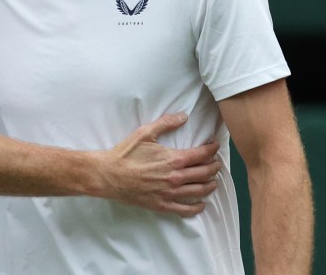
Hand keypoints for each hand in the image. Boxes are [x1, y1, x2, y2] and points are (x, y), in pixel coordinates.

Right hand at [105, 112, 220, 215]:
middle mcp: (176, 177)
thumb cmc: (126, 154)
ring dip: (210, 185)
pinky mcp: (163, 205)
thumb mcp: (145, 133)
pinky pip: (186, 209)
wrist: (109, 175)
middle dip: (214, 167)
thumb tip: (184, 116)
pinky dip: (197, 206)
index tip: (215, 146)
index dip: (212, 149)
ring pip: (199, 191)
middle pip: (205, 173)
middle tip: (216, 163)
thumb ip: (166, 123)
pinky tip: (201, 203)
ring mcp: (170, 193)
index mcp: (173, 159)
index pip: (202, 154)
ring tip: (213, 181)